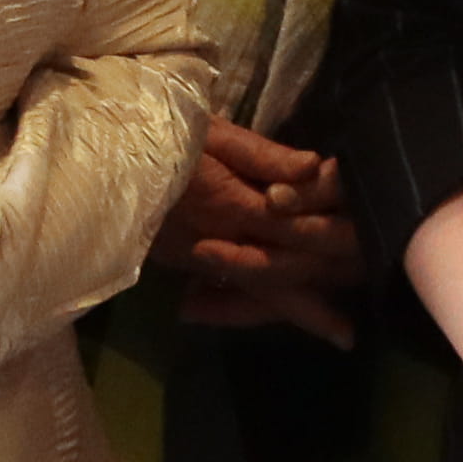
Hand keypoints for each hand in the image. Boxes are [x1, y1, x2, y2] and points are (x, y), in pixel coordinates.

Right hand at [164, 116, 364, 341]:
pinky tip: (272, 317)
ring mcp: (196, 258)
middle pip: (286, 272)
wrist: (83, 154)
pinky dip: (252, 309)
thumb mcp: (205, 128)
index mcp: (229, 204)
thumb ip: (260, 153)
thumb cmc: (145, 127)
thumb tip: (316, 169)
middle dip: (329, 285)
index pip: (296, 227)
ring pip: (259, 290)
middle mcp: (218, 241)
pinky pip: (227, 291)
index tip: (374, 234)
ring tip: (342, 335)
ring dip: (300, 311)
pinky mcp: (179, 261)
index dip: (335, 231)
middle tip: (379, 300)